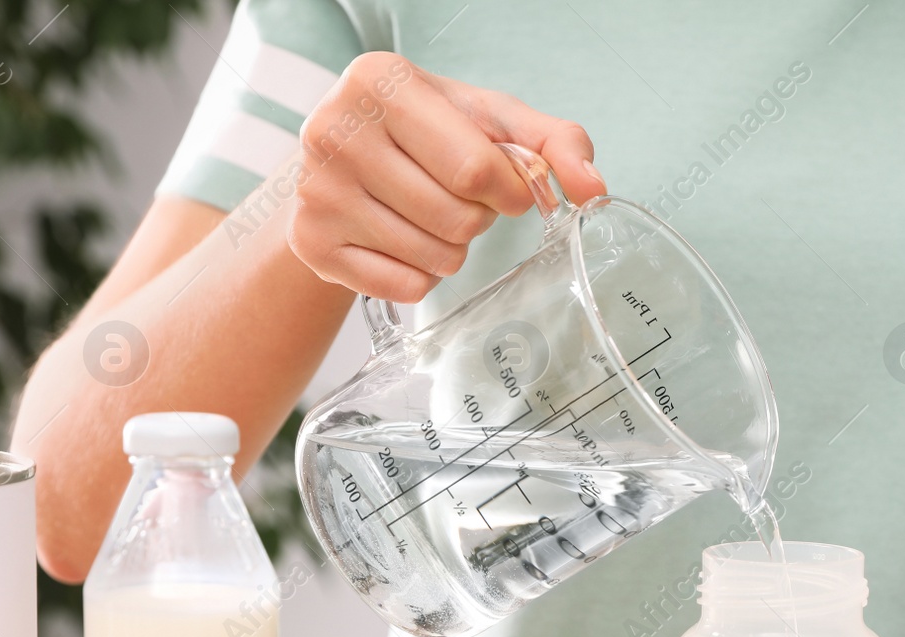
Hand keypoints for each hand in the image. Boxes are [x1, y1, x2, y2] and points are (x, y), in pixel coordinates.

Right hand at [287, 52, 605, 301]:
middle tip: (458, 198)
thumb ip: (554, 143)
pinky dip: (421, 275)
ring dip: (453, 248)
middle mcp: (335, 131)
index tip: (506, 187)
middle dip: (478, 219)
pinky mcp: (311, 243)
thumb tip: (593, 189)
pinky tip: (403, 241)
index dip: (509, 190)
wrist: (344, 160)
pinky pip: (405, 287)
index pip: (474, 168)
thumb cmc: (429, 134)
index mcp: (380, 82)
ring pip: (434, 257)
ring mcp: (317, 191)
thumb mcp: (491, 120)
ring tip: (430, 216)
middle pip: (457, 218)